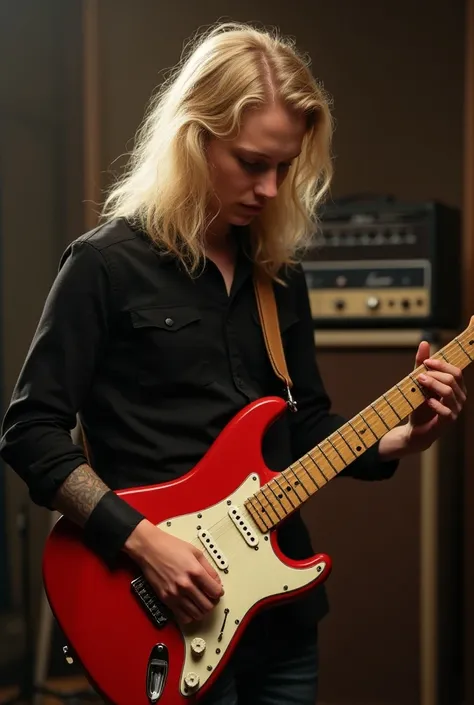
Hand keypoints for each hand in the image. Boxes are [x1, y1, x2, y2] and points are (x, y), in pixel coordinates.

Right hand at [124, 520, 223, 623]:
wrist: (149, 548)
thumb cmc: (169, 546)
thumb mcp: (195, 552)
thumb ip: (208, 568)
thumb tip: (216, 581)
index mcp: (195, 571)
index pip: (215, 592)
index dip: (219, 592)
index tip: (217, 590)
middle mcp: (186, 585)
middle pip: (207, 606)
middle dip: (212, 602)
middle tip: (210, 597)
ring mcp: (175, 594)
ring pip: (197, 614)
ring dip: (201, 610)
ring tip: (200, 602)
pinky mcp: (166, 599)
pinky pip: (183, 617)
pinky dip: (189, 615)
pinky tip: (189, 606)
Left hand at [380, 340, 466, 458]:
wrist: (414, 429)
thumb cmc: (419, 405)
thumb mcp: (418, 382)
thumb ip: (421, 364)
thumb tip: (424, 343)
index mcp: (456, 387)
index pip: (456, 371)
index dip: (442, 364)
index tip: (426, 362)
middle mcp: (459, 397)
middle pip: (453, 379)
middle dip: (435, 374)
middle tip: (419, 375)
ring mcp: (455, 410)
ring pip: (449, 391)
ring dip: (433, 384)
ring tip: (419, 383)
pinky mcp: (448, 421)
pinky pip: (446, 410)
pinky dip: (435, 404)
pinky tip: (426, 401)